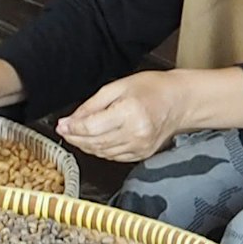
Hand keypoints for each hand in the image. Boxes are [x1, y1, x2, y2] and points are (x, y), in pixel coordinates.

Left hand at [55, 70, 201, 162]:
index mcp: (130, 113)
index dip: (72, 128)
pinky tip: (95, 141)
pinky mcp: (141, 154)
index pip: (91, 128)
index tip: (62, 124)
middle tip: (65, 130)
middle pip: (95, 143)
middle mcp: (136, 133)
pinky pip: (113, 156)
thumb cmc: (153, 89)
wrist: (180, 101)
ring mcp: (140, 147)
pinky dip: (101, 150)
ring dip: (86, 146)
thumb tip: (70, 121)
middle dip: (75, 138)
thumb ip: (92, 105)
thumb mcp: (118, 87)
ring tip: (77, 135)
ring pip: (102, 153)